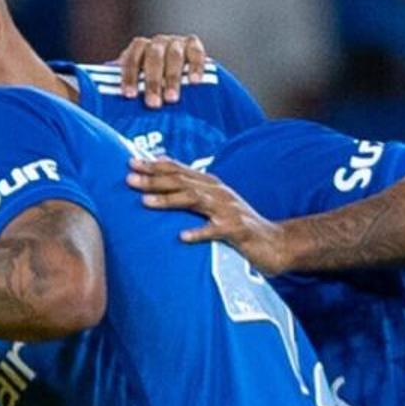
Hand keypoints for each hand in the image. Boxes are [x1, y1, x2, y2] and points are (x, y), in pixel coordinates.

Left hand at [110, 32, 212, 106]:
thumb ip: (126, 90)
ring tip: (171, 99)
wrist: (183, 76)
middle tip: (153, 104)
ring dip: (172, 78)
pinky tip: (195, 82)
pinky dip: (195, 67)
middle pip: (152, 57)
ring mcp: (176, 42)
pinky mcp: (194, 45)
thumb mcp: (140, 85)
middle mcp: (156, 43)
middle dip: (152, 82)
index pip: (131, 58)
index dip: (129, 76)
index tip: (129, 95)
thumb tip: (102, 103)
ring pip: (173, 56)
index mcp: (138, 49)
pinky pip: (196, 53)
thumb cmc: (155, 86)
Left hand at [126, 155, 293, 271]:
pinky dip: (199, 232)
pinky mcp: (237, 230)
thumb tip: (165, 174)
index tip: (130, 162)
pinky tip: (182, 236)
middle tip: (129, 179)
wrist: (275, 243)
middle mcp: (218, 192)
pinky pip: (216, 230)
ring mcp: (228, 210)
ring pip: (195, 200)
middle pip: (182, 182)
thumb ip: (192, 189)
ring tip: (145, 202)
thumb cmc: (239, 224)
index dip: (155, 165)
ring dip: (169, 200)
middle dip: (154, 179)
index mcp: (211, 185)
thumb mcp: (215, 204)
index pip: (179, 170)